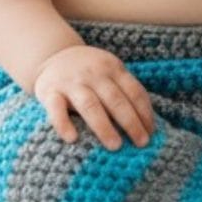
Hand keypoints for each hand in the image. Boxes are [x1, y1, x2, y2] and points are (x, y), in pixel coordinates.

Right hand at [33, 44, 155, 149]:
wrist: (53, 55)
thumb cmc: (90, 72)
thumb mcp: (110, 72)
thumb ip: (125, 90)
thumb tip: (148, 124)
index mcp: (113, 68)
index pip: (134, 91)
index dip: (144, 113)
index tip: (151, 133)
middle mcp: (94, 74)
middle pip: (115, 99)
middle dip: (131, 122)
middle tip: (141, 143)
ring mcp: (71, 82)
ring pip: (90, 105)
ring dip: (104, 126)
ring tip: (116, 146)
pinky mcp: (50, 92)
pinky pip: (56, 109)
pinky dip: (63, 124)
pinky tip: (72, 139)